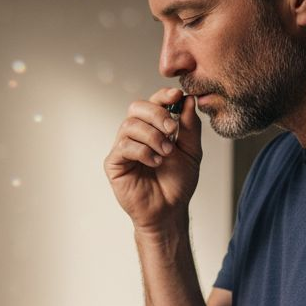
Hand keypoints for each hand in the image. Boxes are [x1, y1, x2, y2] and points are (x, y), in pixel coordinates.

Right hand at [103, 88, 203, 234]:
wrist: (169, 209)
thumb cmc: (178, 182)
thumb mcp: (191, 151)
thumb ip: (190, 126)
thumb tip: (188, 100)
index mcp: (153, 127)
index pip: (153, 102)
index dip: (163, 95)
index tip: (177, 96)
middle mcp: (136, 134)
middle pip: (136, 107)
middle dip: (157, 114)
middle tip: (172, 130)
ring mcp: (123, 147)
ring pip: (130, 125)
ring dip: (152, 136)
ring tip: (166, 153)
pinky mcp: (114, 163)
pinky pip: (123, 146)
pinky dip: (143, 151)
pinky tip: (155, 162)